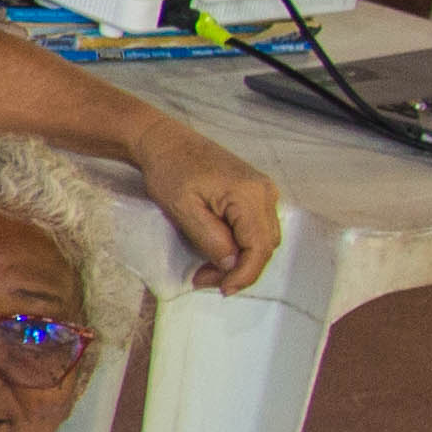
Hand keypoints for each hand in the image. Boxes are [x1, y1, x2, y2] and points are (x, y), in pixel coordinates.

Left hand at [131, 121, 283, 289]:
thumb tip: (231, 265)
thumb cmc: (170, 170)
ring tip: (206, 269)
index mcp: (250, 195)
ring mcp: (264, 191)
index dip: (244, 275)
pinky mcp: (255, 192)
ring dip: (239, 260)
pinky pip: (256, 227)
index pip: (260, 247)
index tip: (222, 290)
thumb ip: (210, 239)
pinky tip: (216, 251)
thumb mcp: (184, 209)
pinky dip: (240, 245)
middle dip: (238, 270)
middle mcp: (265, 192)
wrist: (165, 141)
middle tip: (203, 280)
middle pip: (265, 246)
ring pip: (262, 239)